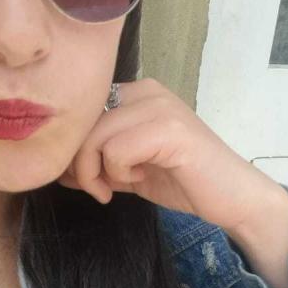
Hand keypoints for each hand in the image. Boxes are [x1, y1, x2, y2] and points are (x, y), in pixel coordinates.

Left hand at [56, 77, 281, 230]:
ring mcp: (160, 106)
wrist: (231, 196)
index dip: (75, 147)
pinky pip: (117, 150)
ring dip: (97, 172)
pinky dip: (119, 173)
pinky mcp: (169, 129)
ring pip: (96, 136)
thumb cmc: (182, 180)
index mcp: (137, 93)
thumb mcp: (129, 168)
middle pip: (85, 123)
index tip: (89, 178)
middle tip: (99, 189)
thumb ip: (97, 162)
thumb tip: (56, 167)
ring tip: (117, 188)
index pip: (84, 112)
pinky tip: (139, 180)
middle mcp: (147, 90)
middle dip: (80, 164)